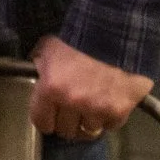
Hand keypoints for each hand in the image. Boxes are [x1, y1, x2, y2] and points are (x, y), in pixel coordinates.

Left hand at [29, 36, 152, 141]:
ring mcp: (98, 109)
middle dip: (67, 120)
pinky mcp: (120, 111)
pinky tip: (109, 105)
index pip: (41, 121)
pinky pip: (111, 125)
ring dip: (88, 121)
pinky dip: (109, 118)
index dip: (46, 118)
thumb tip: (38, 74)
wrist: (120, 28)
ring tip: (92, 108)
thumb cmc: (82, 34)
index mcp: (52, 88)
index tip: (50, 115)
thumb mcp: (51, 45)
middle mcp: (73, 103)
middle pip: (65, 130)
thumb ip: (41, 64)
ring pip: (88, 131)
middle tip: (72, 110)